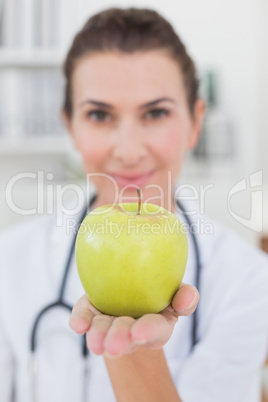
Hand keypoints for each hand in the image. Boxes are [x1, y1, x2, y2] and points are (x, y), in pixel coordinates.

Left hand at [69, 283, 198, 357]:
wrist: (132, 289)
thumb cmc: (160, 292)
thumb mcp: (177, 292)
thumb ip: (186, 296)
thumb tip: (187, 296)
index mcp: (157, 326)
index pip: (156, 330)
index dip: (148, 332)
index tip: (138, 332)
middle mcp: (131, 330)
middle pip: (126, 336)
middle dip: (120, 339)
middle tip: (113, 345)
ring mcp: (110, 324)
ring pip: (103, 331)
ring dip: (99, 336)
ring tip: (95, 343)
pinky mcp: (92, 314)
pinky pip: (85, 318)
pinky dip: (80, 320)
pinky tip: (78, 324)